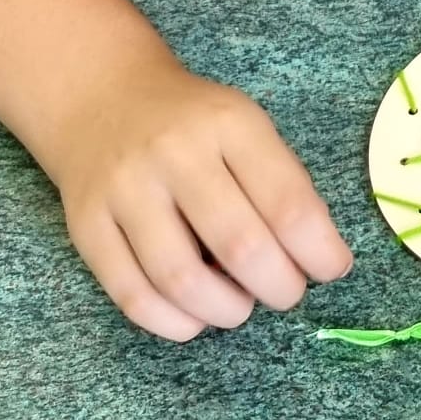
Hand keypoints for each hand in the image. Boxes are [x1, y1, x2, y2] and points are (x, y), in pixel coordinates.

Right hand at [48, 58, 353, 340]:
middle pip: (240, 245)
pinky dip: (173, 322)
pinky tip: (195, 318)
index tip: (334, 268)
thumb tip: (315, 255)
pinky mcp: (87, 225)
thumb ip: (279, 181)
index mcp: (230, 123)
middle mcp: (176, 153)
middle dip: (278, 286)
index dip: (319, 249)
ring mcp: (127, 190)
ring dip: (226, 311)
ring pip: (182, 279)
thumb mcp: (245, 124)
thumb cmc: (193, 121)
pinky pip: (132, 294)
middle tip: (288, 293)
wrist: (103, 97)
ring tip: (241, 307)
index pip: (287, 201)